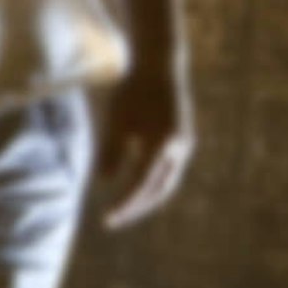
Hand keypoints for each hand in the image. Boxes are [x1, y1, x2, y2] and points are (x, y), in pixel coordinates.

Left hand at [91, 62, 190, 229]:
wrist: (160, 66)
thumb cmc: (133, 90)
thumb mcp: (116, 119)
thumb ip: (111, 150)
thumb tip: (103, 181)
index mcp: (162, 144)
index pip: (142, 184)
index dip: (125, 204)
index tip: (108, 219)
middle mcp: (178, 148)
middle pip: (158, 190)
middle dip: (136, 208)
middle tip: (112, 221)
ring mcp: (184, 145)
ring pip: (167, 183)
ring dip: (145, 199)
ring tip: (122, 210)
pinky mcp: (182, 141)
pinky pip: (168, 171)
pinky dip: (152, 184)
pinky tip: (135, 189)